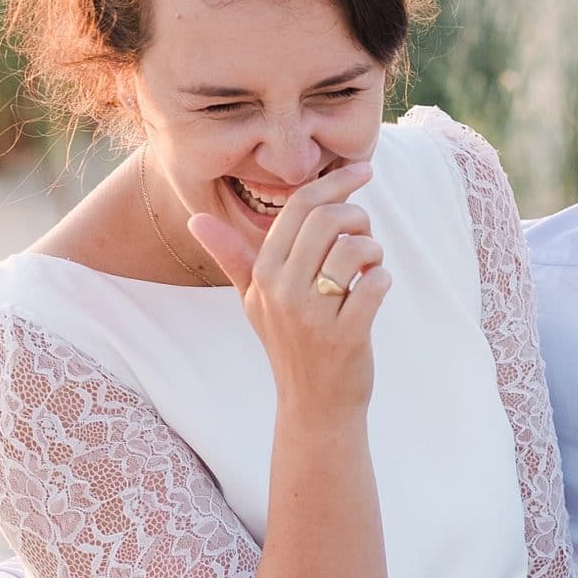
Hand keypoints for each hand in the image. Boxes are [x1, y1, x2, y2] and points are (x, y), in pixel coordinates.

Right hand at [188, 161, 390, 413]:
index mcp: (262, 274)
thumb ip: (232, 256)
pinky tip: (375, 289)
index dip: (334, 182)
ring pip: (355, 248)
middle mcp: (281, 291)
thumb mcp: (253, 300)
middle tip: (365, 236)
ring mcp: (312, 316)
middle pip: (328, 219)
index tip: (361, 171)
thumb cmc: (287, 344)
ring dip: (374, 250)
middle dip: (358, 216)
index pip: (298, 207)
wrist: (313, 406)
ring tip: (370, 267)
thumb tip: (195, 220)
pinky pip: (375, 285)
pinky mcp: (344, 337)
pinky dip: (383, 280)